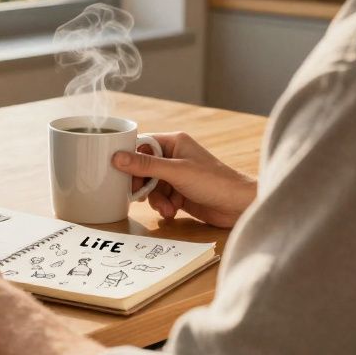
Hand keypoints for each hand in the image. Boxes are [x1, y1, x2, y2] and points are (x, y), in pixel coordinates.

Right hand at [113, 132, 256, 228]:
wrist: (238, 206)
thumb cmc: (213, 181)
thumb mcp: (176, 172)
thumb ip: (146, 166)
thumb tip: (117, 157)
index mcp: (174, 142)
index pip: (142, 145)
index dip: (130, 159)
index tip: (120, 173)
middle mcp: (174, 157)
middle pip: (144, 168)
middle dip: (144, 185)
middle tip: (140, 195)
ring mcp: (177, 176)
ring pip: (151, 186)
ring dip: (155, 199)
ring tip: (166, 208)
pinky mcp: (180, 193)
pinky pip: (161, 198)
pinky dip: (164, 206)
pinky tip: (173, 211)